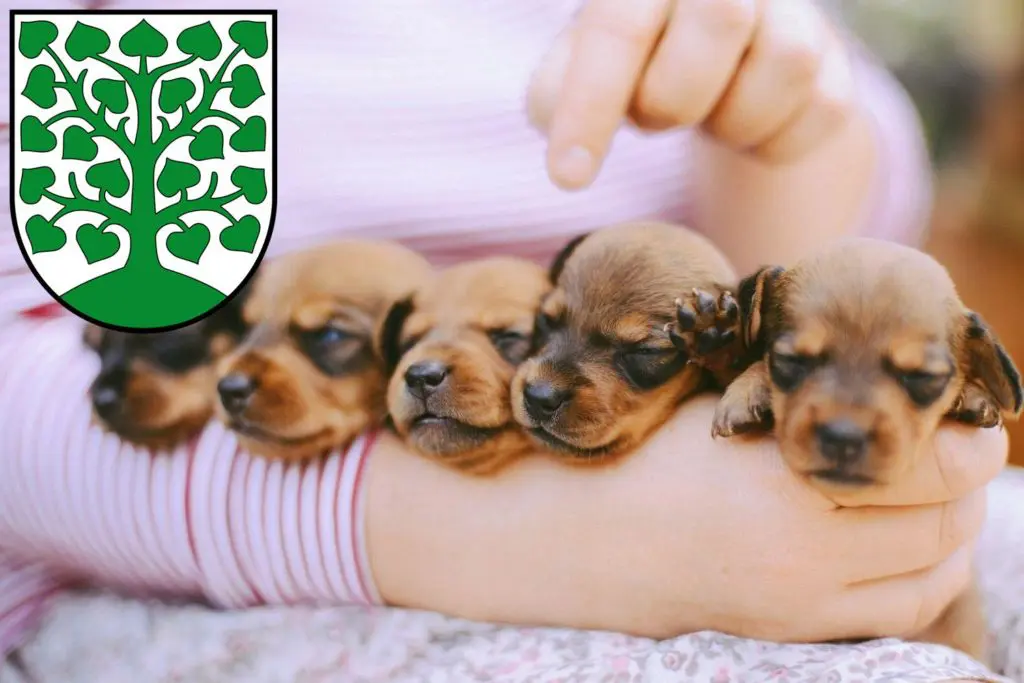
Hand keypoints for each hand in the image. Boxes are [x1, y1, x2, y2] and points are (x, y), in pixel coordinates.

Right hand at [366, 395, 1004, 640]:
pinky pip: (891, 615)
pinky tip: (914, 548)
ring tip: (949, 501)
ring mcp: (794, 603)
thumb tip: (871, 382)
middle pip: (942, 523)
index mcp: (779, 480)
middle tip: (965, 450)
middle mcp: (799, 552)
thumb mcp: (711, 409)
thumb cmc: (632, 455)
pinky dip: (924, 580)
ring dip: (956, 536)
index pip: (927, 466)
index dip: (966, 438)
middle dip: (969, 484)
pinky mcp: (784, 631)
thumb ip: (792, 399)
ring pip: (929, 576)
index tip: (971, 417)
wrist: (564, 540)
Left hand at [528, 0, 855, 189]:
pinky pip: (822, 113)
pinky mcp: (835, 61)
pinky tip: (743, 123)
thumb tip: (571, 157)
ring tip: (706, 109)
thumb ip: (557, 97)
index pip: (622, 26)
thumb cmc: (633, 58)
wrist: (715, 57)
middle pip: (723, 19)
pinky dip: (773, 143)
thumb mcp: (576, 68)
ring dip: (731, 120)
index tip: (568, 177)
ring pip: (788, 64)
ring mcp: (794, 9)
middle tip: (654, 109)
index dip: (592, 104)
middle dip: (673, 96)